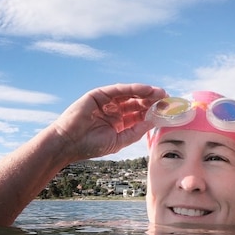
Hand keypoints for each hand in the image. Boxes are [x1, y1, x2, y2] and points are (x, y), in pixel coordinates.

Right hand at [51, 83, 166, 158]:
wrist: (67, 143)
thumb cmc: (90, 146)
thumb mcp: (118, 141)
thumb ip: (135, 131)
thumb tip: (153, 122)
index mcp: (118, 123)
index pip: (139, 115)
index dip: (153, 112)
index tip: (167, 111)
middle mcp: (113, 110)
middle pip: (137, 102)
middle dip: (152, 101)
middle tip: (167, 100)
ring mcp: (106, 102)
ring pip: (130, 94)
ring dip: (146, 93)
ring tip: (160, 93)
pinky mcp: (99, 94)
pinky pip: (119, 89)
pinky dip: (133, 88)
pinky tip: (146, 89)